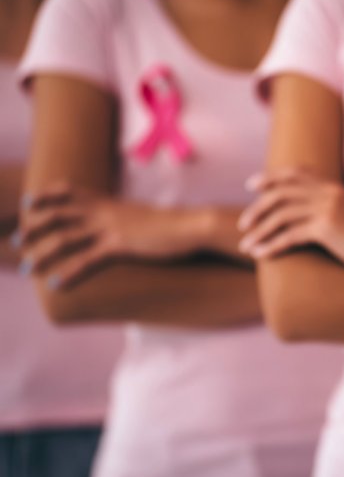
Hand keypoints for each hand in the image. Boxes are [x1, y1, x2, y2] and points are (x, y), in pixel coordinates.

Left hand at [18, 183, 209, 287]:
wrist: (191, 226)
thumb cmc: (171, 225)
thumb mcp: (141, 217)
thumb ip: (123, 219)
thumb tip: (117, 226)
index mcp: (109, 202)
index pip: (69, 192)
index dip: (46, 196)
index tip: (28, 204)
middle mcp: (104, 211)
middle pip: (58, 214)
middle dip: (34, 228)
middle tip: (18, 242)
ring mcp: (111, 228)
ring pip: (65, 239)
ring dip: (42, 254)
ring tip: (29, 270)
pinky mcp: (120, 246)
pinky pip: (88, 260)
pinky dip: (69, 273)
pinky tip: (57, 284)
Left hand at [238, 169, 343, 279]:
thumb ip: (332, 209)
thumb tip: (311, 217)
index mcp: (335, 188)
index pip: (296, 174)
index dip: (271, 178)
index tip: (252, 186)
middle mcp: (329, 193)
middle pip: (282, 192)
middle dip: (257, 207)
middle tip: (243, 223)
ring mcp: (328, 209)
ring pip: (281, 215)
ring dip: (259, 230)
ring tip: (245, 244)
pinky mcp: (328, 228)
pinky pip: (289, 235)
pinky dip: (270, 245)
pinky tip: (259, 255)